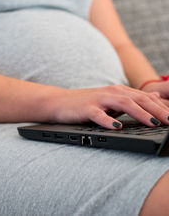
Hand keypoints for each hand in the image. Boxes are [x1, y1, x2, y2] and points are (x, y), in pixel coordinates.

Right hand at [44, 84, 168, 129]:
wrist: (61, 101)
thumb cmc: (87, 102)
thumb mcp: (113, 99)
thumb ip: (133, 98)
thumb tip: (154, 97)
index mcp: (119, 91)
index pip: (145, 98)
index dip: (161, 107)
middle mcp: (112, 92)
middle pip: (138, 100)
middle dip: (157, 110)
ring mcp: (99, 99)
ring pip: (123, 104)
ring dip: (139, 113)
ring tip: (153, 123)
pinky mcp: (86, 108)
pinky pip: (98, 114)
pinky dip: (108, 120)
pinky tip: (117, 127)